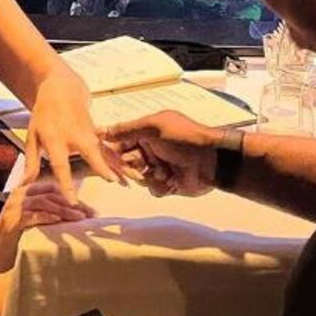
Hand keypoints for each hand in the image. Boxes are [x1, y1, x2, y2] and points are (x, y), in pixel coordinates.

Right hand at [0, 181, 91, 271]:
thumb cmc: (16, 237)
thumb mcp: (34, 219)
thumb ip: (49, 211)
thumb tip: (77, 214)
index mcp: (27, 191)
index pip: (54, 188)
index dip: (73, 198)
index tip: (89, 210)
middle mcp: (20, 194)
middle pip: (51, 193)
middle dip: (73, 204)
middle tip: (89, 214)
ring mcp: (15, 206)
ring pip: (44, 202)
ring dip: (64, 210)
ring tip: (79, 218)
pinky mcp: (12, 220)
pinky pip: (32, 215)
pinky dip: (47, 216)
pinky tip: (58, 220)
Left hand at [25, 75, 121, 201]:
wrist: (62, 90)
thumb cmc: (44, 115)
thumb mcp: (32, 137)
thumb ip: (31, 162)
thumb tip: (23, 185)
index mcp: (55, 139)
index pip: (60, 165)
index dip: (66, 183)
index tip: (72, 200)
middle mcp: (74, 136)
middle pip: (90, 152)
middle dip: (101, 166)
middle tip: (113, 180)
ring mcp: (89, 132)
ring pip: (107, 150)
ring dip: (121, 164)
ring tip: (136, 177)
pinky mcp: (97, 132)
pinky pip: (110, 148)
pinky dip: (121, 159)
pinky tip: (132, 171)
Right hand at [100, 111, 221, 196]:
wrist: (212, 161)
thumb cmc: (185, 138)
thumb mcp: (155, 126)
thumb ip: (127, 129)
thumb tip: (103, 131)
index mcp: (146, 132)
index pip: (119, 142)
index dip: (113, 152)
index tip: (111, 159)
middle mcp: (149, 149)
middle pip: (126, 163)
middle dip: (132, 167)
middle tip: (144, 167)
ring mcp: (158, 166)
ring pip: (138, 178)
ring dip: (149, 176)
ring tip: (164, 172)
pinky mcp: (167, 182)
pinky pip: (152, 189)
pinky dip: (160, 186)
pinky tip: (172, 180)